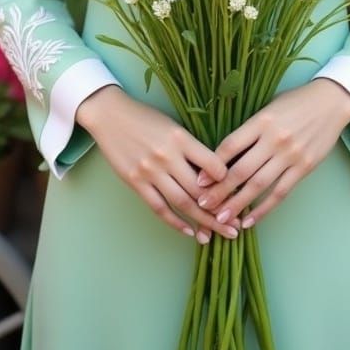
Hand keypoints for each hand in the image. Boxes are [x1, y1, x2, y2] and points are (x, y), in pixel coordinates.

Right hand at [76, 84, 239, 243]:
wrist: (110, 115)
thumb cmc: (146, 118)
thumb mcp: (173, 126)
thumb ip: (191, 148)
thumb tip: (214, 174)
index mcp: (181, 138)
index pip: (213, 165)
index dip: (229, 182)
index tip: (240, 194)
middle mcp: (167, 156)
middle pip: (200, 190)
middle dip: (221, 210)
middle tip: (237, 225)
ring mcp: (150, 171)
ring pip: (182, 203)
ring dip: (203, 222)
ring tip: (218, 234)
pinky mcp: (135, 182)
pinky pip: (159, 208)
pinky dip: (176, 223)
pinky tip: (190, 233)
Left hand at [195, 79, 349, 227]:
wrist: (331, 101)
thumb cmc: (295, 102)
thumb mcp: (269, 107)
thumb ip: (251, 129)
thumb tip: (225, 155)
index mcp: (262, 120)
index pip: (231, 145)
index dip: (213, 165)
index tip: (198, 180)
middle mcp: (274, 139)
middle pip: (241, 170)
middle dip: (220, 190)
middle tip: (202, 205)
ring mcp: (290, 155)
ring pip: (259, 185)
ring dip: (238, 204)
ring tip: (221, 218)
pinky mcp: (304, 167)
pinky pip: (281, 192)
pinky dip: (264, 209)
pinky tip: (250, 220)